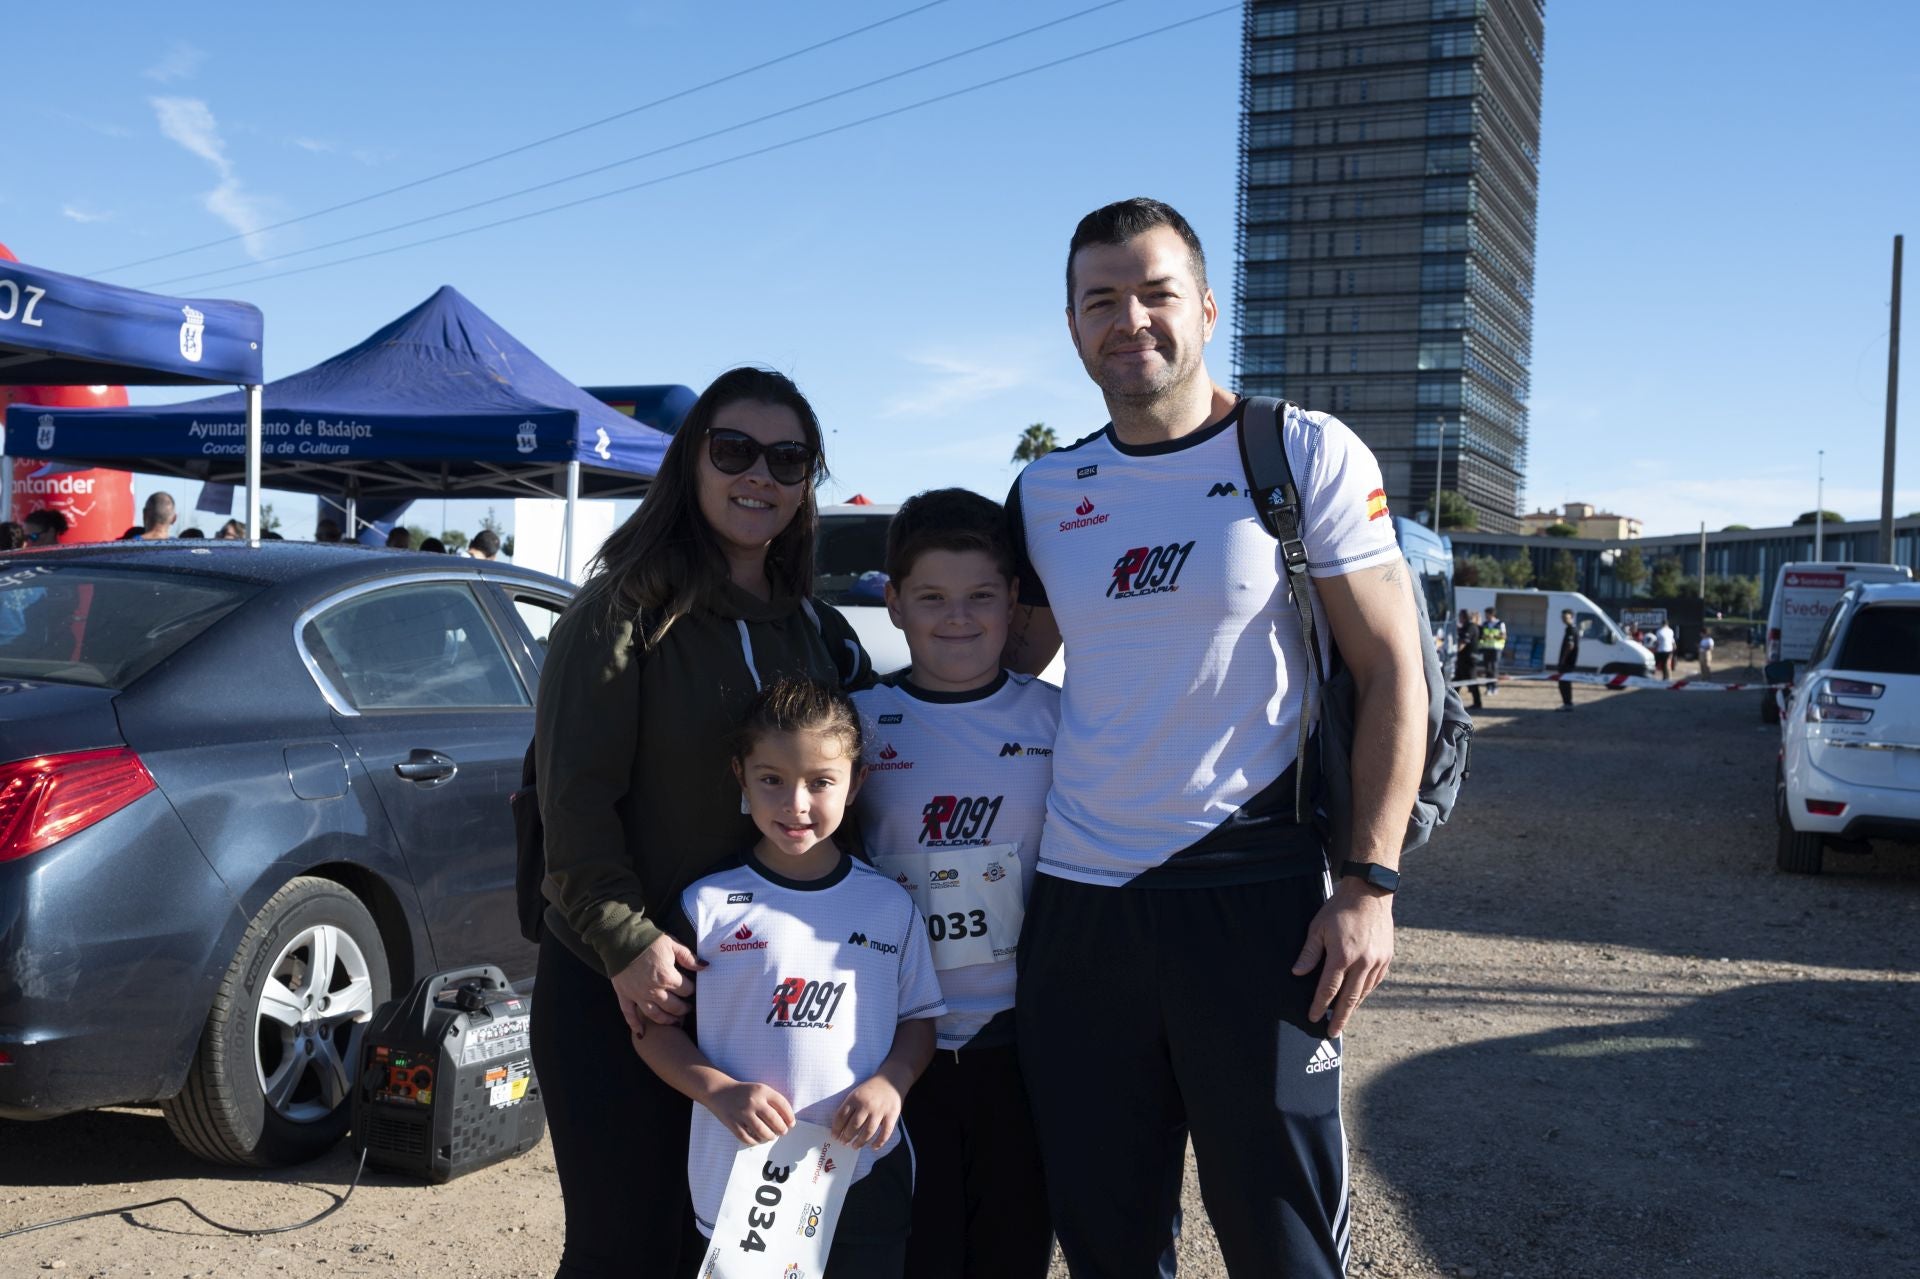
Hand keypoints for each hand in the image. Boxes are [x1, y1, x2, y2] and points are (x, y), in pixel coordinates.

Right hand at [611, 933, 705, 1034]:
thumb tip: (704, 967)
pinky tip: (642, 1033)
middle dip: (683, 1009)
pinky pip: (629, 1015)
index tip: (692, 989)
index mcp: (667, 977)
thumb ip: (689, 958)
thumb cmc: (648, 940)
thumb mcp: (672, 944)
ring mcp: (638, 995)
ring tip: (675, 1022)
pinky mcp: (624, 996)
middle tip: (687, 1009)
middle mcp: (654, 990)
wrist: (621, 938)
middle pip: (674, 1006)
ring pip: (656, 1015)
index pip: (686, 990)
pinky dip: (635, 1025)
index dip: (691, 990)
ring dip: (667, 1021)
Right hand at [707, 1081, 794, 1145]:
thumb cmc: (744, 1093)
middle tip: (782, 1132)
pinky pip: (747, 1138)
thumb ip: (773, 1101)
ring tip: (771, 1136)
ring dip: (770, 1136)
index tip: (791, 1124)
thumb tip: (787, 1120)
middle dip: (781, 1129)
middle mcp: (753, 1101)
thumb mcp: (759, 1090)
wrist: (719, 1091)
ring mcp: (742, 1113)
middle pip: (774, 1120)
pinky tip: (758, 1140)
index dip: (789, 1116)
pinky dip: (755, 1142)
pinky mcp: (732, 1123)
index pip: (782, 1104)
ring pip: (762, 1131)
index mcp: (762, 1090)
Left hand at [832, 1075, 903, 1149]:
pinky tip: (873, 1147)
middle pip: (854, 1126)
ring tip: (855, 1146)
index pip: (842, 1116)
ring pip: (868, 1132)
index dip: (836, 1128)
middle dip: (847, 1137)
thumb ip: (849, 1107)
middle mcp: (866, 1105)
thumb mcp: (856, 1092)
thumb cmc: (870, 1089)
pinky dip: (879, 1142)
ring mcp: (879, 1110)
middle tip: (844, 1142)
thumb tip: (840, 1127)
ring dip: (860, 1142)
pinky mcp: (891, 1115)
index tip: (834, 1136)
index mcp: (855, 1098)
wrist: (891, 1079)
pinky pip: (885, 1133)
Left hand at [1291, 879, 1394, 1038]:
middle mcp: (1362, 962)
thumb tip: (1297, 973)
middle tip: (1332, 1033)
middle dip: (1339, 1018)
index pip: (1328, 989)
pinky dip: (1365, 993)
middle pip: (1349, 998)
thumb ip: (1309, 953)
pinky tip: (1358, 998)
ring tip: (1343, 1017)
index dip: (1320, 1005)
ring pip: (1364, 992)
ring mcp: (1377, 961)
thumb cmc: (1339, 909)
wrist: (1369, 894)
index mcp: (1343, 956)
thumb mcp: (1317, 928)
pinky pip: (1375, 982)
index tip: (1314, 1018)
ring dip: (1353, 1007)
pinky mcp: (1386, 958)